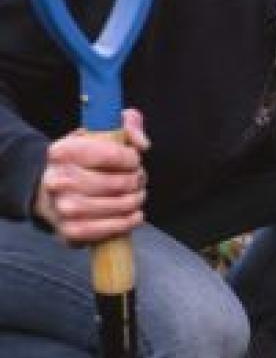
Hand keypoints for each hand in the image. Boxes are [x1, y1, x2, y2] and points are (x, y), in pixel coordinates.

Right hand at [34, 108, 149, 244]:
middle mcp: (58, 180)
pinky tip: (134, 213)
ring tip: (136, 195)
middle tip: (137, 179)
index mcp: (63, 152)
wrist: (51, 192)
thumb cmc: (83, 163)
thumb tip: (142, 143)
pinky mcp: (70, 231)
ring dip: (135, 201)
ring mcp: (63, 208)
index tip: (134, 160)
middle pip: (118, 183)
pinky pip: (109, 229)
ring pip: (117, 206)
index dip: (131, 158)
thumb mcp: (99, 135)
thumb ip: (126, 126)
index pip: (111, 154)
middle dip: (136, 180)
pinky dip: (128, 222)